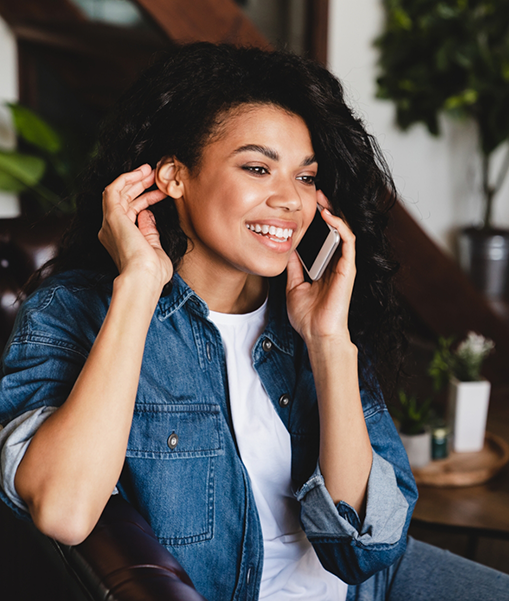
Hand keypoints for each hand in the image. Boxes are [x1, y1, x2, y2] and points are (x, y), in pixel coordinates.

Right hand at [98, 164, 172, 290]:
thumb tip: (147, 214)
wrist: (143, 278)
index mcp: (120, 240)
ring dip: (133, 179)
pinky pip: (113, 189)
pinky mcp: (112, 216)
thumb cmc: (152, 272)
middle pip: (123, 201)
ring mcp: (109, 223)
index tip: (161, 193)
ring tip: (150, 170)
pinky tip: (141, 172)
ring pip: (117, 193)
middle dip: (139, 186)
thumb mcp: (154, 249)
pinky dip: (126, 178)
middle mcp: (110, 231)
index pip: (130, 213)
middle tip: (155, 176)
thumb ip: (150, 232)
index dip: (145, 200)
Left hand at [286, 191, 355, 347]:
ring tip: (323, 197)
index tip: (306, 204)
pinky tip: (329, 216)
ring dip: (334, 212)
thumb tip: (287, 249)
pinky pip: (348, 242)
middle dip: (327, 209)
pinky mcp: (348, 269)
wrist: (317, 335)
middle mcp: (336, 263)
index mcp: (325, 266)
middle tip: (316, 192)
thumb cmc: (307, 317)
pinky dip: (340, 226)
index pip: (324, 236)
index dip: (317, 219)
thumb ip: (294, 267)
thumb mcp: (294, 286)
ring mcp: (344, 265)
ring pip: (344, 231)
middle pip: (336, 230)